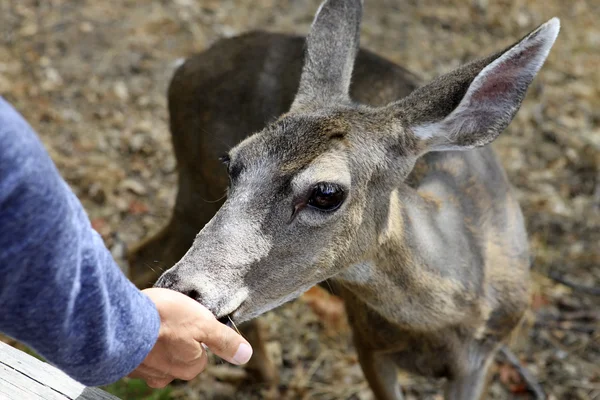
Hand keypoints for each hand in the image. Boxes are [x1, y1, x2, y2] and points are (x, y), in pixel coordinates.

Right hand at [128, 288, 251, 387]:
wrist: (117, 321)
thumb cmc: (162, 320)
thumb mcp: (203, 323)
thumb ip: (224, 341)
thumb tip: (245, 355)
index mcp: (189, 367)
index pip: (201, 352)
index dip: (196, 332)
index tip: (187, 320)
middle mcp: (166, 376)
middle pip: (179, 355)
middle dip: (175, 337)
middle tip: (167, 318)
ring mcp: (143, 372)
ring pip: (157, 355)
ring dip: (154, 340)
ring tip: (151, 320)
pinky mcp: (123, 365)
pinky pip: (136, 354)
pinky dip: (137, 342)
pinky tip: (136, 327)